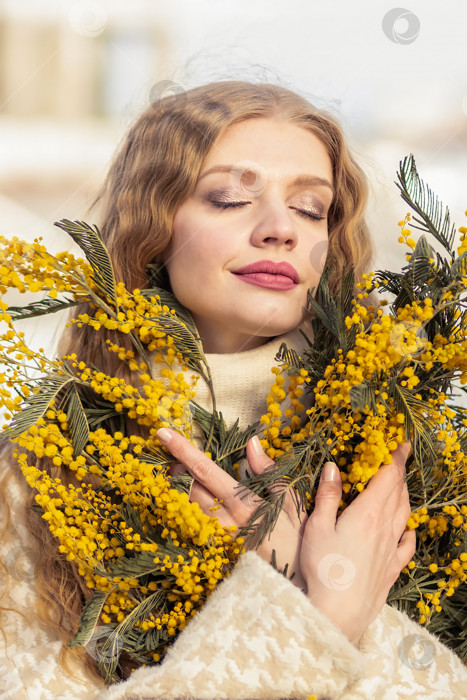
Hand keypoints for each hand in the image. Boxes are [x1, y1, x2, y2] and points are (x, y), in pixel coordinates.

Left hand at [157, 428, 307, 588]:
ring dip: (177, 489)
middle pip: (187, 488)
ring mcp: (216, 542)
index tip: (163, 432)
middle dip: (176, 467)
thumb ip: (270, 472)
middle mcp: (224, 523)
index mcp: (243, 504)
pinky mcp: (214, 558)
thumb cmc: (298, 544)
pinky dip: (185, 513)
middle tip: (171, 454)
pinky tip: (187, 506)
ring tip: (176, 475)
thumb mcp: (291, 504)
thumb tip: (252, 443)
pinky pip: (192, 530)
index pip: (206, 471)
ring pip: (185, 509)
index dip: (183, 450)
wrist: (298, 594)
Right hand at [300, 442, 415, 646]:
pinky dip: (408, 529)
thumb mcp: (318, 525)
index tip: (400, 443)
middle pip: (398, 493)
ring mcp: (391, 550)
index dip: (395, 458)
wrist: (338, 613)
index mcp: (368, 513)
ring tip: (400, 486)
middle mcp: (386, 528)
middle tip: (398, 457)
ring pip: (404, 514)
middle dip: (399, 472)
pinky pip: (407, 544)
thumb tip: (333, 467)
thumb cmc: (323, 567)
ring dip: (403, 495)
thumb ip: (328, 495)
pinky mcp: (391, 569)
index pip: (388, 477)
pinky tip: (406, 528)